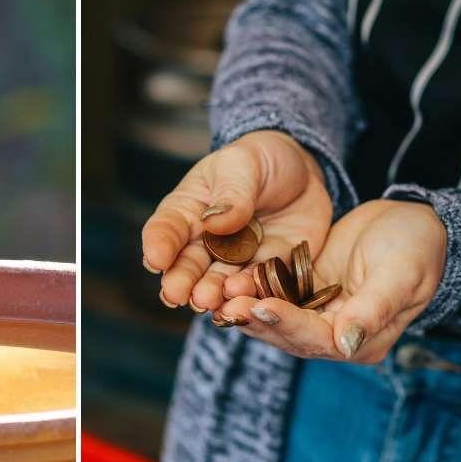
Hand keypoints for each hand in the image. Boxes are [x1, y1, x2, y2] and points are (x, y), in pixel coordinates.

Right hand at [141, 131, 332, 312]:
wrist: (305, 172)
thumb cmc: (260, 160)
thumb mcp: (243, 163)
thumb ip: (231, 191)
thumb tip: (215, 222)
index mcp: (188, 210)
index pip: (166, 228)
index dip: (158, 245)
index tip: (156, 260)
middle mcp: (205, 241)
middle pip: (187, 264)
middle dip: (181, 280)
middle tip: (176, 294)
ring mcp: (235, 260)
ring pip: (218, 281)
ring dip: (211, 293)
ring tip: (207, 301)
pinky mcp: (267, 270)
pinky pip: (256, 284)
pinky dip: (249, 294)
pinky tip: (244, 297)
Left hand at [215, 199, 446, 362]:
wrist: (415, 225)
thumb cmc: (418, 249)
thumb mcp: (401, 274)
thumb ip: (374, 309)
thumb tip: (347, 344)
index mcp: (362, 341)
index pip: (318, 338)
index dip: (288, 324)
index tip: (261, 307)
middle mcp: (336, 337)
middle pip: (288, 333)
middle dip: (256, 317)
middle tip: (227, 302)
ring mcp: (317, 315)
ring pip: (274, 317)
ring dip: (247, 306)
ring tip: (219, 293)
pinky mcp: (303, 293)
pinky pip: (272, 294)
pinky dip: (251, 289)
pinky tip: (225, 279)